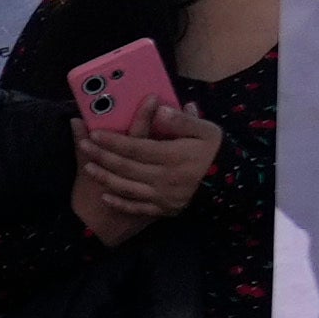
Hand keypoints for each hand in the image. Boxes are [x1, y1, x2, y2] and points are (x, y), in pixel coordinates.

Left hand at [63, 99, 221, 243]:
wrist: (234, 185)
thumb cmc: (216, 152)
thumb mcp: (206, 130)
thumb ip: (182, 120)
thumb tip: (160, 108)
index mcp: (174, 157)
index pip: (136, 148)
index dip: (114, 141)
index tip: (95, 133)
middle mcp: (165, 178)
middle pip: (127, 167)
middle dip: (102, 156)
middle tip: (84, 146)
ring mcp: (164, 197)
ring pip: (128, 188)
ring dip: (105, 178)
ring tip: (88, 168)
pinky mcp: (165, 209)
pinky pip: (138, 207)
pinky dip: (121, 202)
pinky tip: (106, 195)